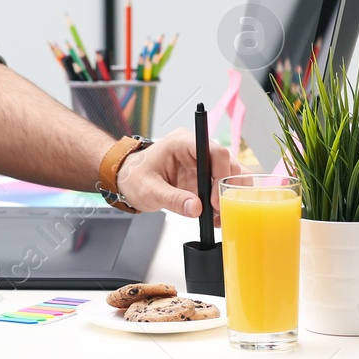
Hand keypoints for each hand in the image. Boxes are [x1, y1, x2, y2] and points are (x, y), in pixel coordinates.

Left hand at [114, 127, 243, 222]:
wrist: (129, 180)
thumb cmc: (135, 177)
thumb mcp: (149, 190)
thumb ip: (173, 199)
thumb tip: (196, 208)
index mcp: (183, 143)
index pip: (215, 152)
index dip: (221, 175)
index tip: (215, 200)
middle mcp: (197, 149)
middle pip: (228, 162)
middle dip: (229, 188)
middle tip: (220, 210)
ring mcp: (202, 163)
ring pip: (230, 174)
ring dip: (229, 196)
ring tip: (218, 216)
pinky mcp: (203, 176)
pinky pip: (222, 186)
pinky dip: (223, 201)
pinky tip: (216, 216)